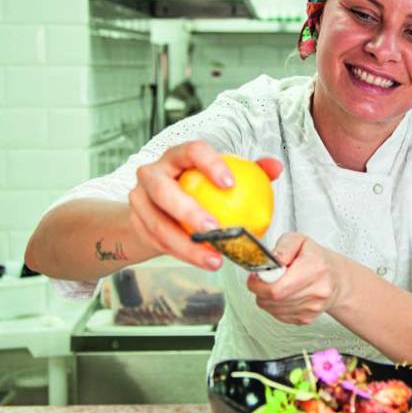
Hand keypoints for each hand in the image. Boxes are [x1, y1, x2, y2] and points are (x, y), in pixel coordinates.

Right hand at [127, 140, 282, 270]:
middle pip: (163, 189)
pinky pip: (159, 242)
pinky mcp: (136, 224)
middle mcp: (152, 173)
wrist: (156, 209)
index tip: (231, 184)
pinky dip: (182, 254)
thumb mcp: (219, 177)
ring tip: (214, 258)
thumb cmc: (196, 189)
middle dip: (188, 210)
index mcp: (177, 156)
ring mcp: (139, 199)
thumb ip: (250, 171)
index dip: (209, 164)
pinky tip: (204, 261)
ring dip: (186, 244)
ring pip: (158, 223)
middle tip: (215, 229)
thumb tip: (275, 166)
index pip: (191, 151)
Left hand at [246, 232, 347, 324]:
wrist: (336, 279)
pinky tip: (283, 294)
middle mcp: (317, 291)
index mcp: (315, 268)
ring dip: (266, 298)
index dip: (260, 283)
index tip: (256, 276)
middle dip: (260, 290)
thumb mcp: (300, 241)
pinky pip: (279, 316)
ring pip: (273, 309)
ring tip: (276, 284)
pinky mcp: (307, 318)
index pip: (277, 287)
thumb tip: (273, 260)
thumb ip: (283, 247)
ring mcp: (312, 308)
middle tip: (263, 279)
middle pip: (273, 299)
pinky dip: (274, 306)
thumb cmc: (316, 259)